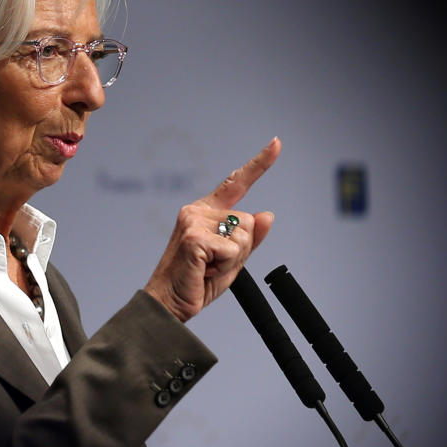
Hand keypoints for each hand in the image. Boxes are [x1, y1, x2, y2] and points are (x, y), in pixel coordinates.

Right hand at [144, 137, 280, 321]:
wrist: (169, 304)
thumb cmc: (197, 281)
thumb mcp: (231, 260)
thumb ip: (249, 239)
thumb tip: (267, 215)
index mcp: (206, 212)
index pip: (236, 184)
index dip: (259, 163)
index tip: (276, 142)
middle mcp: (198, 211)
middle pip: (249, 222)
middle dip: (240, 250)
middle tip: (214, 264)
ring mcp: (194, 221)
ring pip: (244, 235)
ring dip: (232, 259)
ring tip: (207, 268)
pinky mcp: (194, 237)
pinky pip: (232, 249)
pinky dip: (225, 266)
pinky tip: (204, 270)